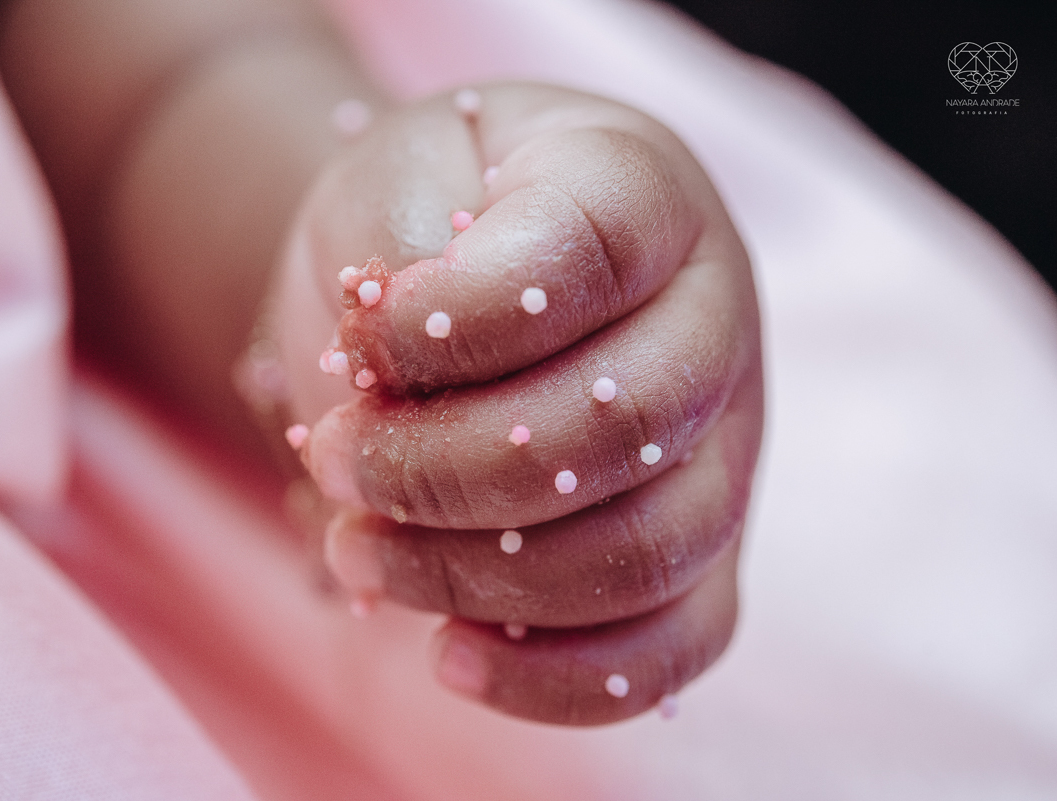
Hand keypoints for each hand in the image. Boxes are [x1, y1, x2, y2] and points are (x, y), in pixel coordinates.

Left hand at [267, 83, 762, 724]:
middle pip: (622, 427)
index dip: (459, 318)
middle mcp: (711, 323)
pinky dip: (558, 679)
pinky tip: (447, 658)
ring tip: (357, 554)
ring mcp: (725, 449)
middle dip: (447, 469)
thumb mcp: (393, 179)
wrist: (457, 274)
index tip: (358, 340)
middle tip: (331, 460)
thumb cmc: (431, 214)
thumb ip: (397, 260)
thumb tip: (392, 400)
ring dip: (478, 577)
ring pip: (645, 554)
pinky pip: (672, 646)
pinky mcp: (702, 554)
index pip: (588, 255)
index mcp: (642, 194)